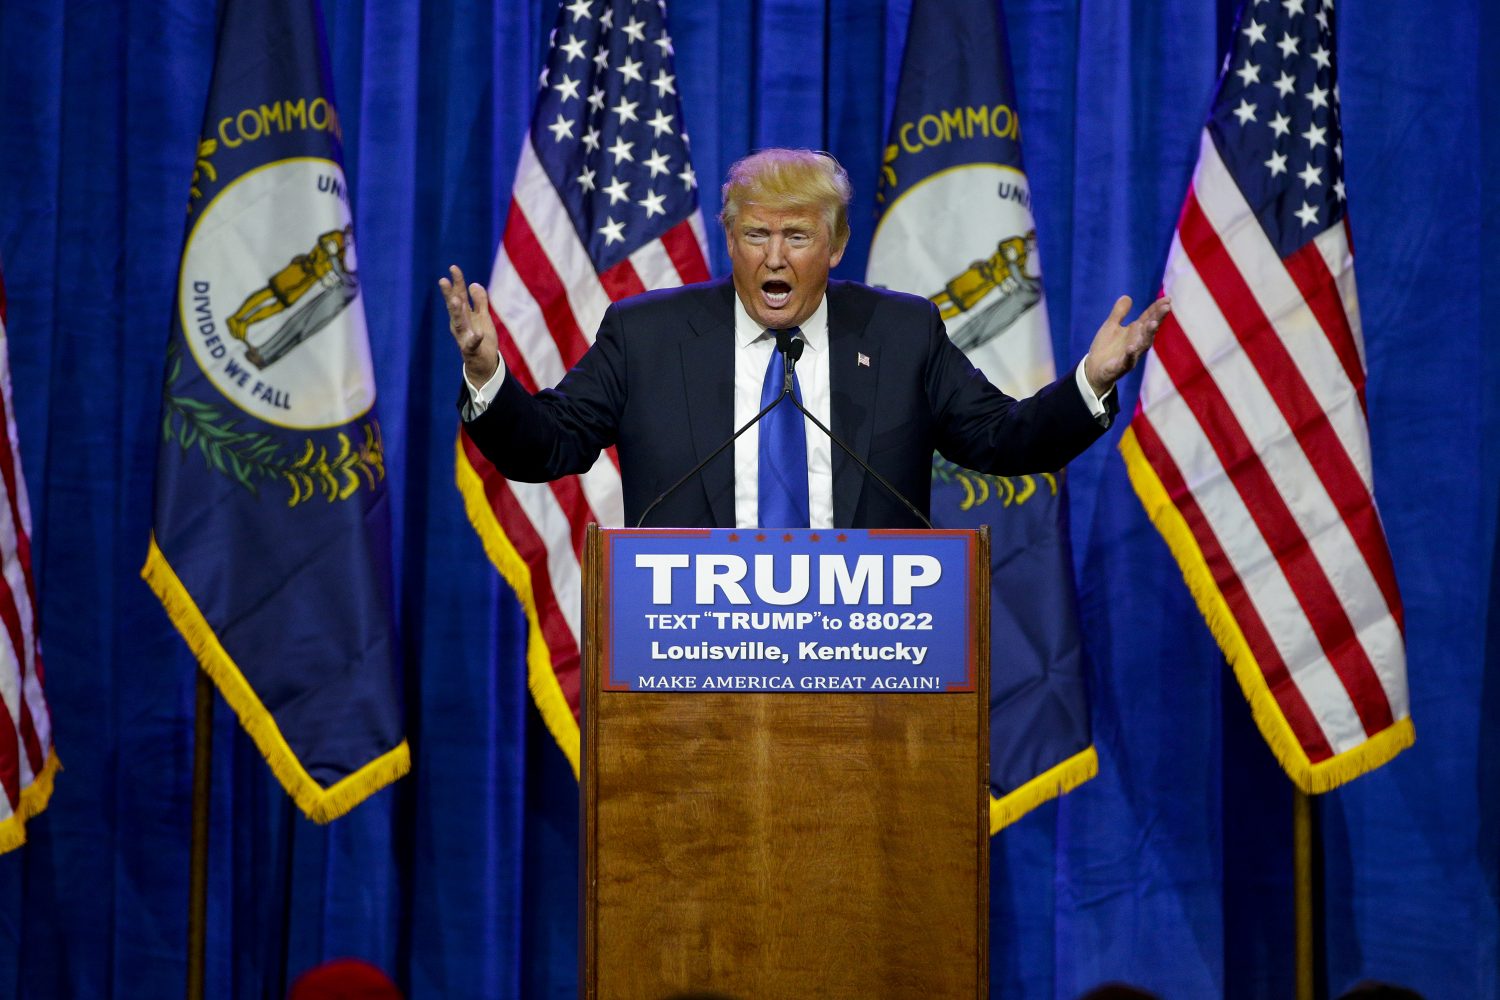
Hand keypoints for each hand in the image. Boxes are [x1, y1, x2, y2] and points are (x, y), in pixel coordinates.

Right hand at [439, 264, 500, 386]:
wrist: (484, 365)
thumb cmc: (482, 340)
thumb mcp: (482, 317)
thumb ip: (479, 301)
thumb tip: (474, 284)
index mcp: (463, 316)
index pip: (459, 295)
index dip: (457, 282)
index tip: (453, 267)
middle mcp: (459, 325)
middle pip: (454, 307)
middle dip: (449, 294)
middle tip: (443, 281)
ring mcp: (463, 337)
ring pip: (458, 323)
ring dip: (456, 312)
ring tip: (456, 301)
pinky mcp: (471, 350)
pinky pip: (472, 344)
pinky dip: (474, 339)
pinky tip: (478, 333)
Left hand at [1084, 294, 1170, 397]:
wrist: (1094, 369)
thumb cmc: (1105, 347)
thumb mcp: (1111, 326)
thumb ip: (1119, 313)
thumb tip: (1127, 296)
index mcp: (1135, 332)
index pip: (1148, 318)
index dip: (1157, 308)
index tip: (1167, 299)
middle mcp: (1137, 342)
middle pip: (1149, 329)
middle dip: (1158, 318)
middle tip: (1166, 307)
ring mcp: (1131, 355)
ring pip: (1143, 344)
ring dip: (1148, 334)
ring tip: (1153, 324)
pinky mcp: (1121, 366)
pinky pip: (1127, 360)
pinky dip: (1131, 354)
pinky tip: (1132, 347)